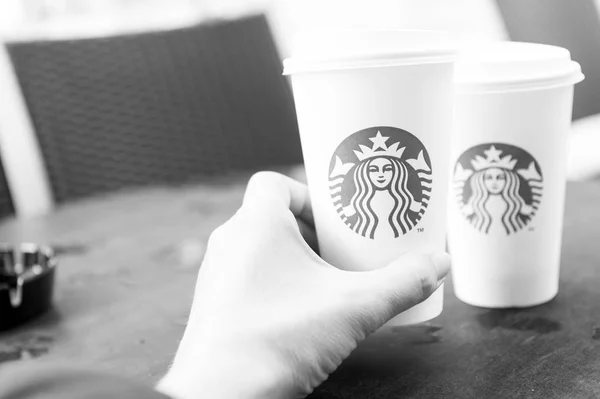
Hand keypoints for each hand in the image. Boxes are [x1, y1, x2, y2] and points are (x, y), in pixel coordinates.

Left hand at [157, 172, 449, 398]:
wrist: (220, 395)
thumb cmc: (277, 341)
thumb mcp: (353, 308)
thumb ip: (402, 283)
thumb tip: (439, 262)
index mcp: (256, 224)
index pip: (274, 182)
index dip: (308, 194)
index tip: (336, 222)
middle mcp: (228, 242)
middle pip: (273, 217)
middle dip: (312, 234)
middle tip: (342, 256)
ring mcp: (216, 274)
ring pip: (259, 248)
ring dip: (294, 260)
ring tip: (326, 286)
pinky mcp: (213, 304)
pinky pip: (247, 276)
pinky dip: (274, 283)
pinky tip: (299, 313)